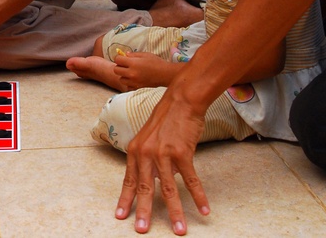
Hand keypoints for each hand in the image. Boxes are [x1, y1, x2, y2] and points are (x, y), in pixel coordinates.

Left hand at [112, 52, 178, 90]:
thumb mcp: (145, 55)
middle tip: (125, 65)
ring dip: (123, 75)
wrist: (166, 75)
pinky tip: (134, 79)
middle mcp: (131, 73)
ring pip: (121, 79)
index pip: (117, 60)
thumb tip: (125, 54)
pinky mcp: (137, 87)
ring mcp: (134, 82)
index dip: (119, 58)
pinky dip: (129, 82)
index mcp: (133, 63)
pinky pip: (127, 85)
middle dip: (119, 66)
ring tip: (130, 72)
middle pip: (116, 70)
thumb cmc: (157, 63)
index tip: (123, 58)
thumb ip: (134, 54)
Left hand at [116, 94, 208, 234]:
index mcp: (135, 151)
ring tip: (180, 230)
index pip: (129, 180)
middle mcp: (146, 153)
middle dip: (143, 211)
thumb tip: (156, 181)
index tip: (120, 216)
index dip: (125, 199)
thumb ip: (149, 160)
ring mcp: (163, 154)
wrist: (181, 100)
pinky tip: (204, 210)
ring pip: (169, 190)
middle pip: (145, 188)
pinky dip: (198, 196)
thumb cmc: (166, 119)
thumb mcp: (149, 139)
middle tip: (141, 230)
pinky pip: (191, 180)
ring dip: (176, 212)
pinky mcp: (182, 153)